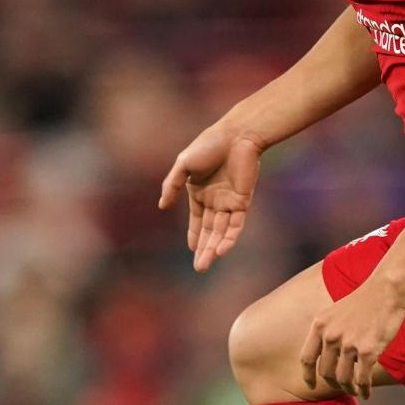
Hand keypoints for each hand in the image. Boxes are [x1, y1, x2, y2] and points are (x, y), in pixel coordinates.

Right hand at [159, 122, 262, 271]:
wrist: (236, 135)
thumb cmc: (208, 145)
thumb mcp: (183, 164)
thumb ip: (172, 185)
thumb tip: (161, 206)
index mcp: (200, 192)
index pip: (198, 220)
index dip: (195, 235)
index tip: (193, 250)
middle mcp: (215, 200)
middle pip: (210, 230)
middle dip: (204, 250)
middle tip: (199, 269)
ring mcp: (229, 201)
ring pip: (221, 231)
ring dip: (214, 248)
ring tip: (205, 265)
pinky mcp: (243, 200)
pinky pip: (236, 224)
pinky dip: (229, 237)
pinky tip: (222, 250)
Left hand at [300, 277, 404, 398]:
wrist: (387, 289)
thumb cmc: (366, 301)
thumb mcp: (336, 312)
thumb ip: (329, 332)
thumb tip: (330, 357)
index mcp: (320, 325)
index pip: (307, 358)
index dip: (307, 376)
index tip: (311, 385)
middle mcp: (331, 336)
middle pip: (325, 372)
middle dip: (333, 384)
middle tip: (342, 387)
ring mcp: (349, 343)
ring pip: (343, 378)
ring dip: (348, 389)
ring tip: (355, 391)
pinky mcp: (368, 350)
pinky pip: (362, 379)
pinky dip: (364, 390)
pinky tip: (367, 393)